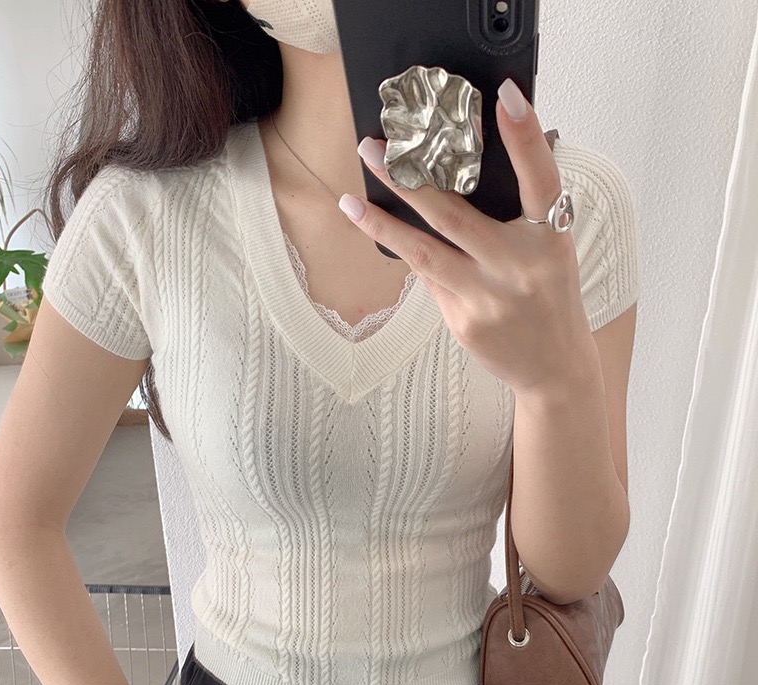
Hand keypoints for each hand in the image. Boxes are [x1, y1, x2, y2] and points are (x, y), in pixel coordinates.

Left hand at [338, 79, 595, 397]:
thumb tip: (453, 177)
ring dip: (382, 222)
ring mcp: (488, 298)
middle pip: (455, 215)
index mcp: (551, 239)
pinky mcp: (464, 323)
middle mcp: (520, 267)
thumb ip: (517, 217)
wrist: (554, 367)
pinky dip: (410, 255)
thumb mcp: (550, 250)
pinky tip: (387, 236)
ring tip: (351, 200)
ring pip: (423, 252)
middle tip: (374, 148)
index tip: (505, 96)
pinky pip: (428, 280)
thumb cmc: (548, 296)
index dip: (525, 136)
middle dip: (408, 179)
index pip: (541, 178)